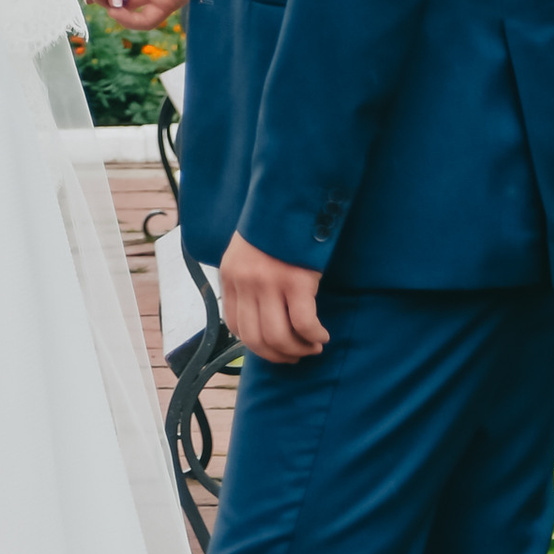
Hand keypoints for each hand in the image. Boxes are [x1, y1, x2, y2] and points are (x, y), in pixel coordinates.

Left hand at [219, 232, 328, 363]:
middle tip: (297, 356)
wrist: (292, 197)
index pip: (235, 326)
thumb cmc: (276, 226)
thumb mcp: (248, 251)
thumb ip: (247, 279)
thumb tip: (260, 314)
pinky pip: (304, 324)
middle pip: (256, 338)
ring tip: (312, 346)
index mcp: (231, 276)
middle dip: (278, 355)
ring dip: (298, 349)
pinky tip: (322, 336)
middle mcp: (246, 282)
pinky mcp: (297, 281)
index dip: (256, 345)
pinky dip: (314, 336)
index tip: (274, 349)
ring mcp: (270, 283)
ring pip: (279, 337)